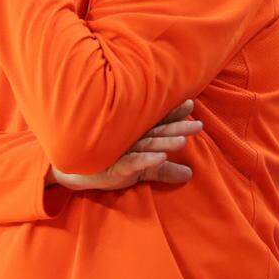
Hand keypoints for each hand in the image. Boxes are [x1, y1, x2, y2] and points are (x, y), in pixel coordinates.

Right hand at [48, 99, 201, 191]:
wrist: (79, 174)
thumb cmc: (112, 166)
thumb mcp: (143, 170)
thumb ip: (164, 170)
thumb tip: (190, 174)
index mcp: (138, 136)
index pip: (158, 123)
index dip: (174, 114)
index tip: (190, 104)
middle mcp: (131, 139)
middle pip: (158, 132)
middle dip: (177, 127)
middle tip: (198, 125)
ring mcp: (123, 151)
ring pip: (148, 144)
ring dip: (165, 142)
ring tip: (183, 141)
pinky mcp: (115, 166)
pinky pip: (133, 162)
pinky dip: (146, 159)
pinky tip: (160, 157)